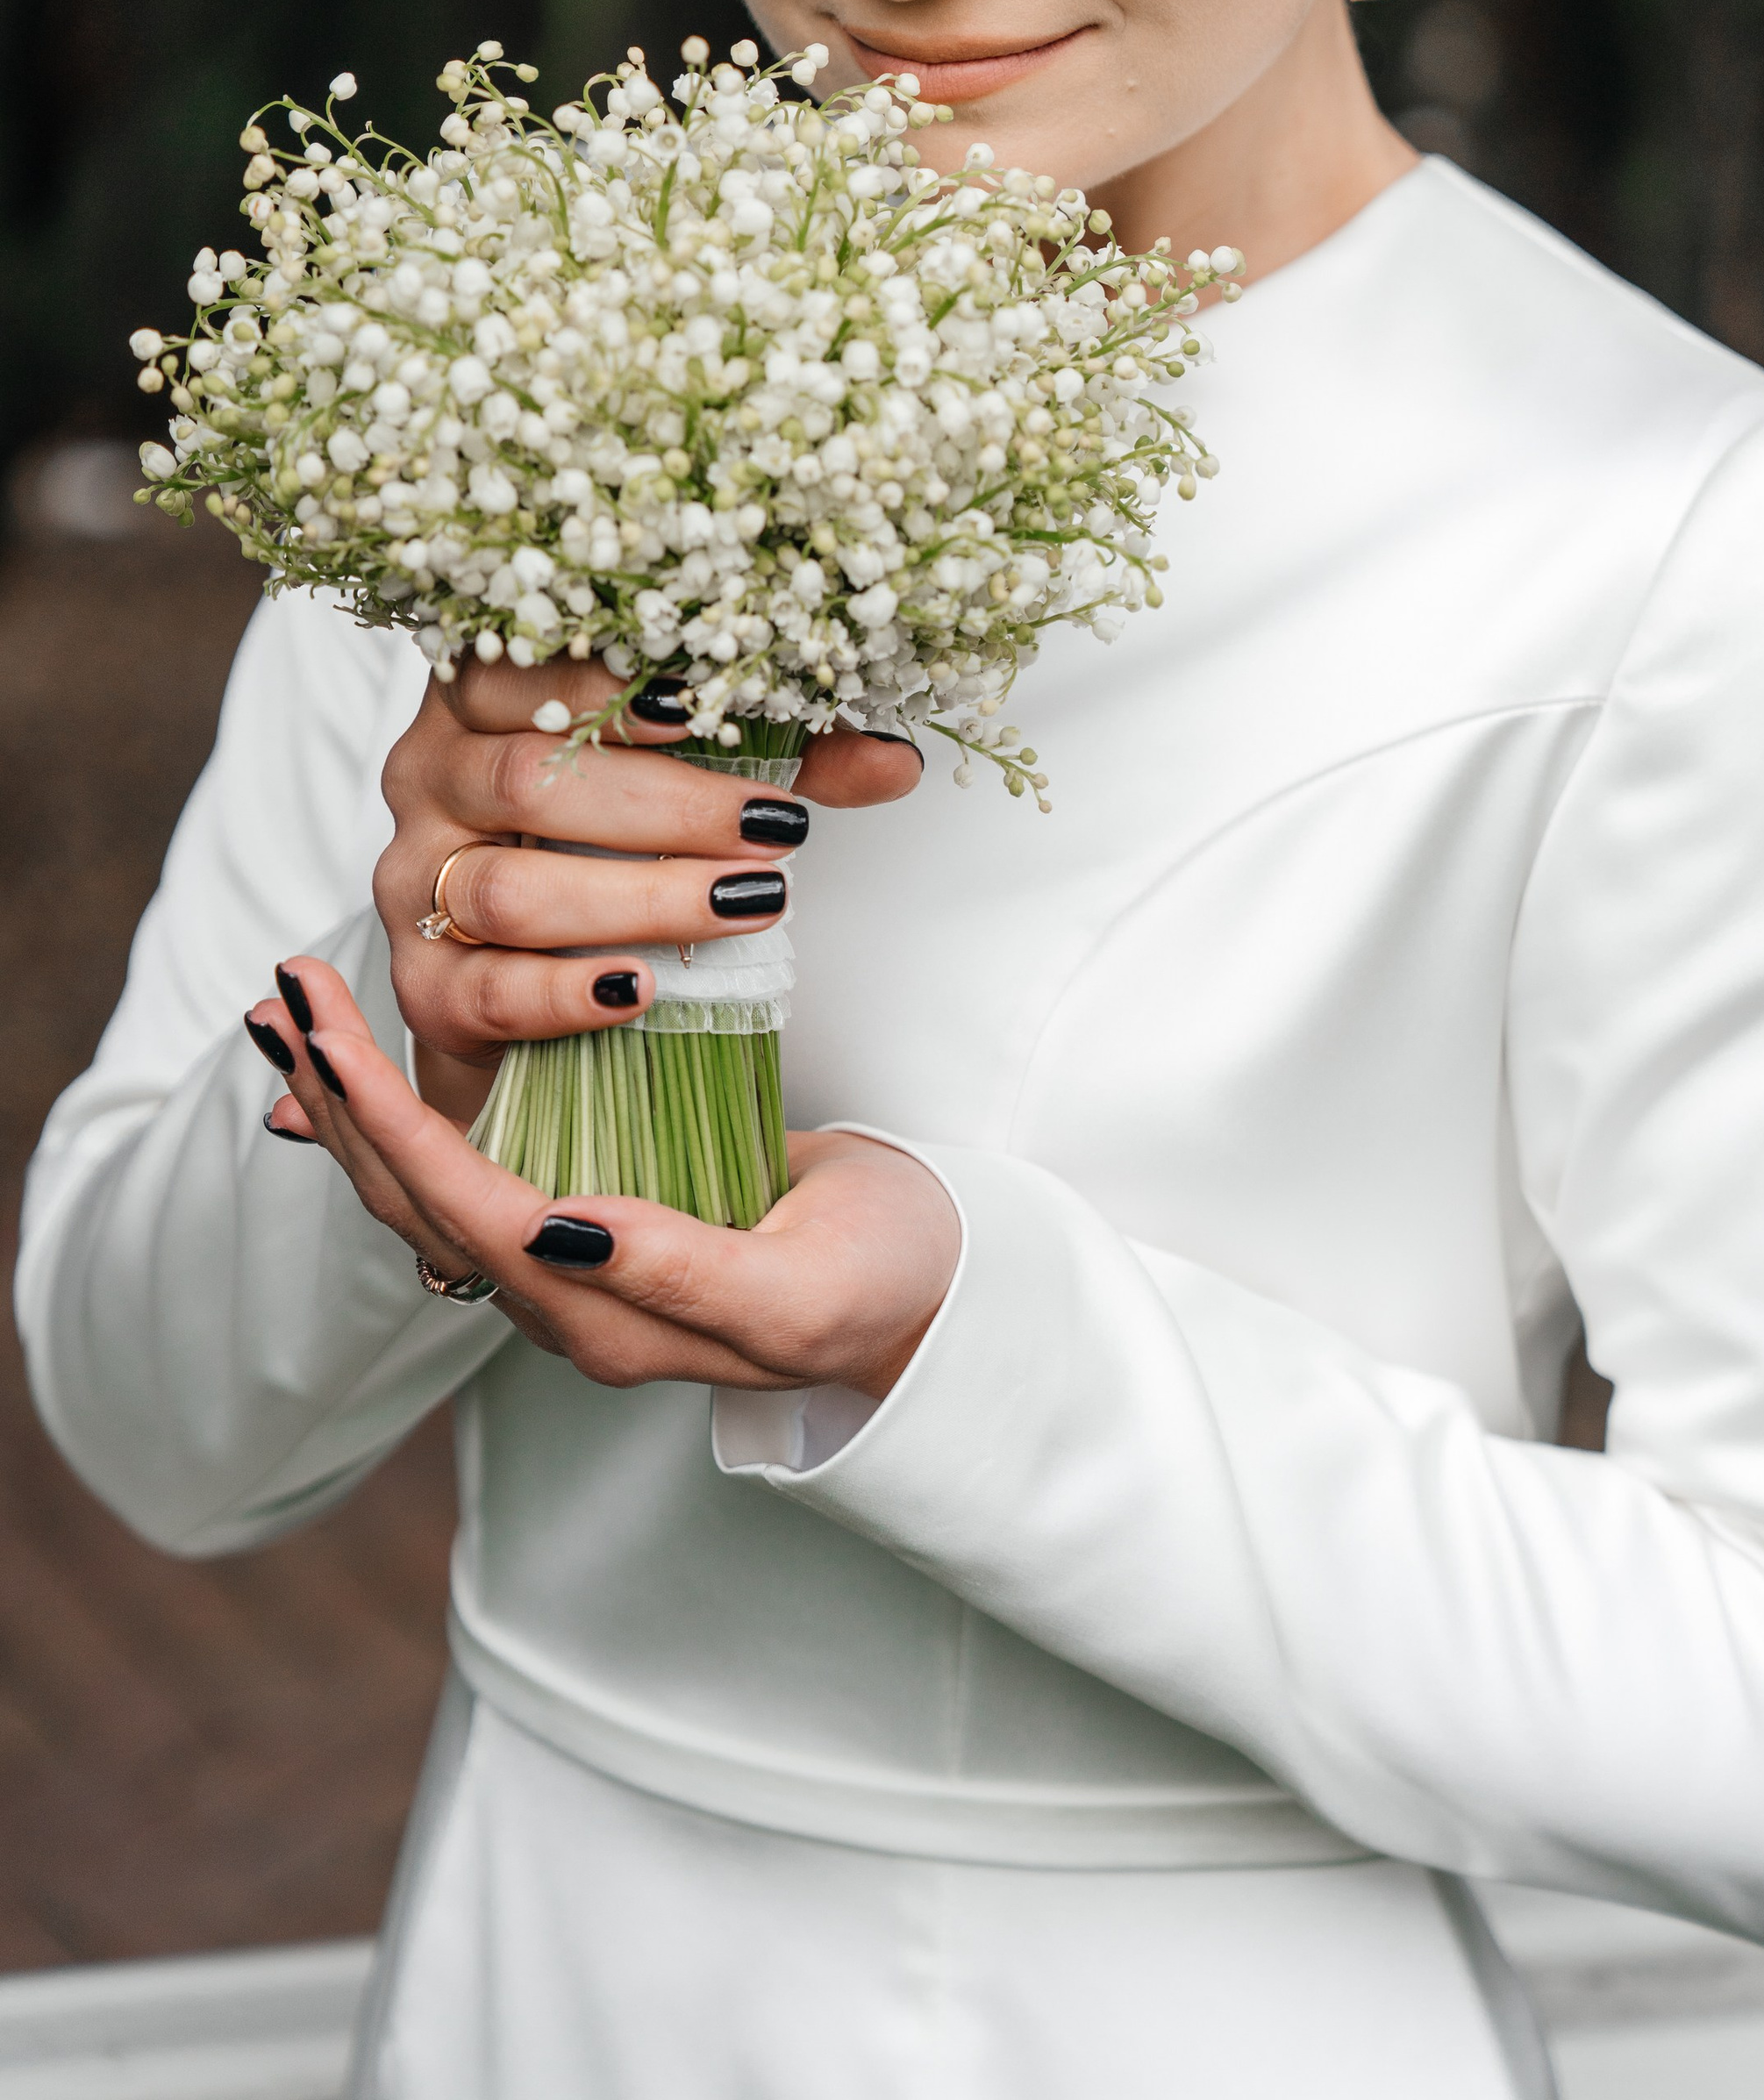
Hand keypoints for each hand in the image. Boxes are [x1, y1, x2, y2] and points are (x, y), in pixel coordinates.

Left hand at [250, 954, 960, 1401]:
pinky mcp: (590, 1226)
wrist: (930, 1302)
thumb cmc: (882, 1279)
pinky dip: (404, 1120)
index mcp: (606, 1316)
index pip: (464, 1209)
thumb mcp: (798, 1284)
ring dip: (355, 1104)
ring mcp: (572, 1269)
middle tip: (285, 994)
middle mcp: (565, 1301)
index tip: (330, 1036)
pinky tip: (365, 1079)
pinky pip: (468, 1176)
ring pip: (427, 1191)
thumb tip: (562, 1228)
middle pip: (414, 1203)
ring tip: (297, 1020)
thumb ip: (680, 1272)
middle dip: (340, 1098)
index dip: (391, 1123)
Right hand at [374, 656, 920, 1123]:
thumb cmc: (605, 848)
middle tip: (775, 827)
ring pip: (511, 889)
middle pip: (529, 781)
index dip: (605, 684)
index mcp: (479, 700)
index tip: (707, 702)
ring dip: (642, 897)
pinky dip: (569, 991)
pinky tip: (643, 987)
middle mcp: (427, 777)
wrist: (520, 986)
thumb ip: (785, 759)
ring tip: (746, 902)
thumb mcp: (692, 783)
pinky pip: (489, 989)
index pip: (517, 666)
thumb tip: (896, 760)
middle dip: (667, 806)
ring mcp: (410, 884)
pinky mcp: (420, 988)